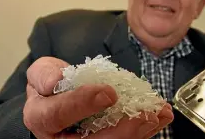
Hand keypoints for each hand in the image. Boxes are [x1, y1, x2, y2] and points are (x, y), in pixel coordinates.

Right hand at [23, 57, 173, 138]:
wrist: (58, 95)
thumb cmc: (50, 84)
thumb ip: (44, 74)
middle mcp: (64, 138)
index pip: (60, 115)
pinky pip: (125, 138)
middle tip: (145, 114)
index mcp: (43, 119)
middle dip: (123, 130)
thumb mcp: (42, 72)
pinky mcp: (105, 137)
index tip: (109, 93)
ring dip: (141, 131)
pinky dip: (146, 128)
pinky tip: (162, 116)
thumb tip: (55, 80)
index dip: (84, 104)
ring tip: (160, 114)